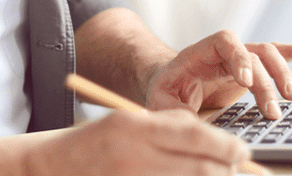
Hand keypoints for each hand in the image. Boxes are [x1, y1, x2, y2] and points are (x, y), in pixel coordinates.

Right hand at [26, 109, 250, 175]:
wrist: (50, 169)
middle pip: (200, 167)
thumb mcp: (128, 121)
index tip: (241, 151)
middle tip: (236, 169)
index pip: (196, 134)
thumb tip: (214, 138)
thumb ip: (168, 125)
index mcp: (135, 128)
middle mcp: (135, 156)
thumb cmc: (93, 143)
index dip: (225, 145)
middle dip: (225, 170)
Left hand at [144, 30, 291, 119]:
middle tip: (272, 111)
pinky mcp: (250, 70)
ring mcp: (239, 59)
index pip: (224, 42)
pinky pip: (273, 56)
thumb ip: (174, 110)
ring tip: (291, 99)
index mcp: (200, 52)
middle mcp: (224, 52)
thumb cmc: (165, 89)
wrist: (169, 82)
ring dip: (282, 74)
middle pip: (253, 54)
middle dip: (265, 82)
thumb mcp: (161, 100)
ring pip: (268, 55)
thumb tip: (192, 124)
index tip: (244, 81)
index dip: (238, 57)